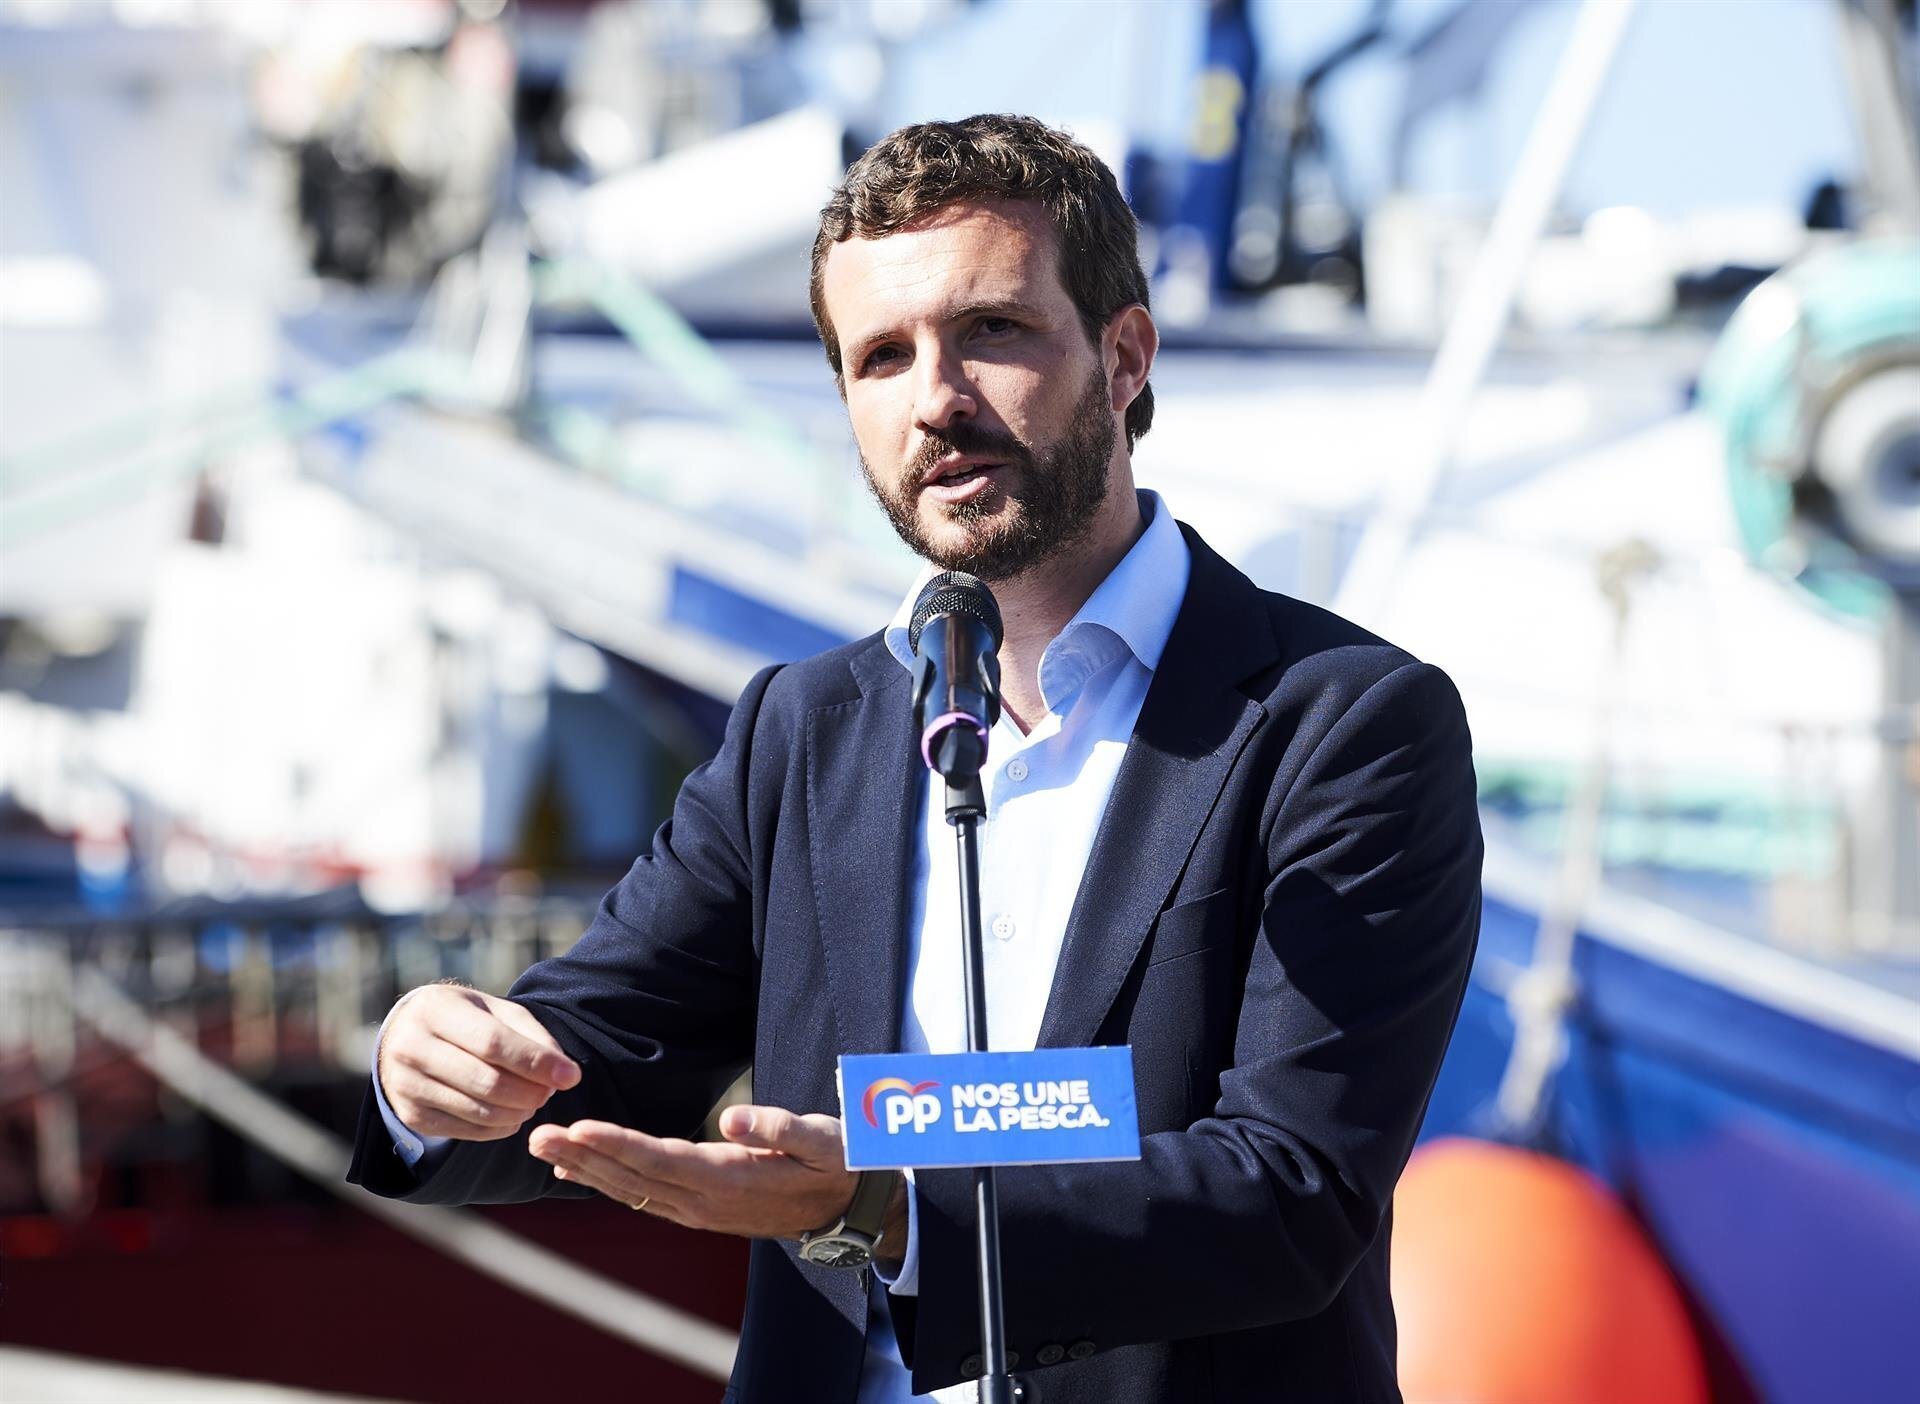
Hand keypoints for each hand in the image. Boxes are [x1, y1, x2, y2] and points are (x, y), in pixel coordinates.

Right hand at [376, 984, 580, 1140]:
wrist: (403, 1037)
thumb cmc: (462, 1019)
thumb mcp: (494, 1010)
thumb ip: (531, 1035)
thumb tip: (564, 1073)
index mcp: (436, 1011)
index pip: (492, 1043)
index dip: (535, 1062)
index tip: (570, 1076)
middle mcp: (412, 1048)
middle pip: (486, 1081)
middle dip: (530, 1092)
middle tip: (551, 1092)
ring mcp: (407, 1085)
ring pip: (478, 1111)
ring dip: (518, 1112)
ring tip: (535, 1100)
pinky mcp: (412, 1116)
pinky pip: (467, 1131)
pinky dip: (499, 1127)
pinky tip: (512, 1114)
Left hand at [528, 1105, 883, 1247]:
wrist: (848, 1208)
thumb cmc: (836, 1162)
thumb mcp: (822, 1139)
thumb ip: (779, 1126)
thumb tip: (734, 1118)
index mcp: (730, 1178)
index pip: (661, 1159)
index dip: (617, 1144)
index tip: (579, 1128)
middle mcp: (706, 1201)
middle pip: (633, 1178)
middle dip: (583, 1157)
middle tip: (538, 1137)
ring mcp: (700, 1210)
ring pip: (632, 1190)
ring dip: (586, 1170)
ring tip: (544, 1150)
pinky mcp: (699, 1208)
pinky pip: (643, 1196)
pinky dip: (607, 1182)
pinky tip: (580, 1171)